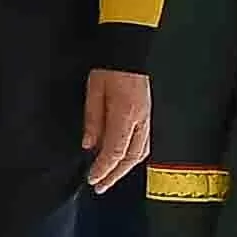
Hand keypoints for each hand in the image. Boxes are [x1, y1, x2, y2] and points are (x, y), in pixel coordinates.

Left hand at [83, 67, 153, 188]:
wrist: (129, 49)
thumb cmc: (110, 67)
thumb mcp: (94, 91)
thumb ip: (93, 120)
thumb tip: (89, 145)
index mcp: (126, 114)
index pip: (114, 151)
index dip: (103, 169)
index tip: (92, 179)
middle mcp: (140, 120)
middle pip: (130, 158)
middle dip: (114, 175)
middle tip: (100, 186)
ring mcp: (147, 118)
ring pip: (140, 153)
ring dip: (125, 169)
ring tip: (110, 177)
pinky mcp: (147, 115)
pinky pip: (143, 144)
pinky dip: (132, 157)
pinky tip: (122, 160)